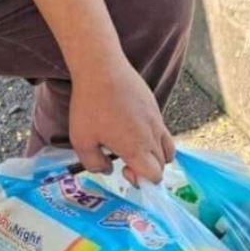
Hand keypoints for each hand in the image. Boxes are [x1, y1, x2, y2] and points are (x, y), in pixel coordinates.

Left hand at [68, 61, 174, 184]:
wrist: (102, 69)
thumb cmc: (89, 107)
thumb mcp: (81, 142)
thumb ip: (94, 164)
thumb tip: (108, 170)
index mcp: (136, 147)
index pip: (154, 175)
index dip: (141, 181)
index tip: (124, 172)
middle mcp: (152, 135)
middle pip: (163, 164)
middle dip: (147, 171)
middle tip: (124, 163)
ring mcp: (156, 119)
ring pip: (167, 148)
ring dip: (155, 157)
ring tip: (133, 151)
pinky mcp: (154, 107)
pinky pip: (162, 131)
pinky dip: (153, 140)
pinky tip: (131, 132)